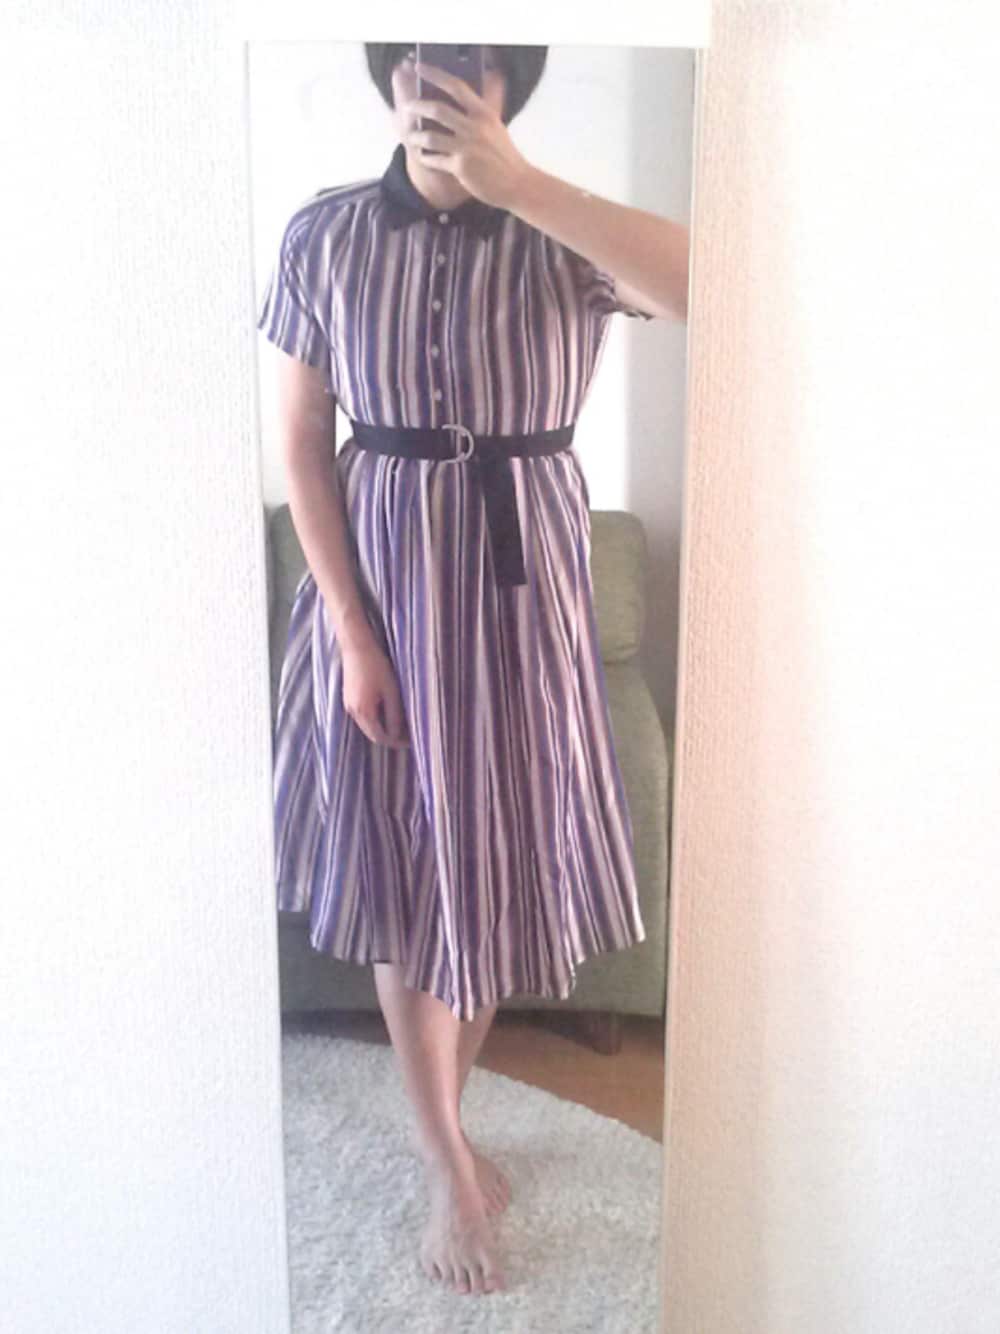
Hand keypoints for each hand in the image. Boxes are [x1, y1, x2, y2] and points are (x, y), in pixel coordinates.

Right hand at [341, 638, 410, 748]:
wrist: (356, 646)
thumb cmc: (376, 665)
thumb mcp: (391, 691)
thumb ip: (394, 714)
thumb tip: (398, 734)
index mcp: (364, 712)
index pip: (380, 737)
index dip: (396, 742)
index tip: (411, 741)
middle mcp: (352, 712)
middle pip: (372, 734)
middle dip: (390, 737)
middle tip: (408, 734)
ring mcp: (348, 704)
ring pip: (367, 725)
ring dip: (382, 727)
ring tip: (401, 722)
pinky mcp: (348, 697)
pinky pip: (363, 715)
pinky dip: (375, 718)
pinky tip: (387, 710)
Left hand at [394, 58, 533, 210]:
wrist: (517, 184)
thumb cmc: (504, 155)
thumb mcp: (496, 127)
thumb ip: (479, 111)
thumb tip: (463, 92)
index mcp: (484, 113)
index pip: (456, 87)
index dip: (435, 74)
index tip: (419, 67)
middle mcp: (475, 127)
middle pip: (437, 110)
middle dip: (417, 106)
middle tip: (407, 107)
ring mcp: (467, 148)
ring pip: (431, 137)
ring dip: (416, 136)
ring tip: (411, 136)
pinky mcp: (461, 167)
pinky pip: (434, 160)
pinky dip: (425, 158)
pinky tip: (422, 157)